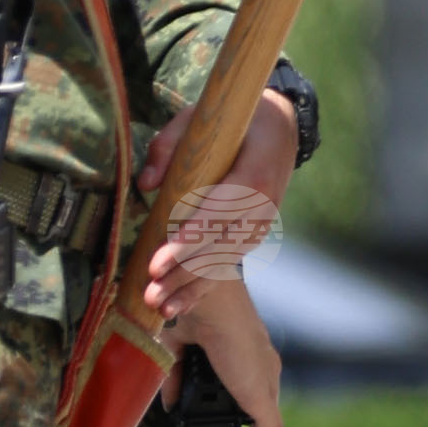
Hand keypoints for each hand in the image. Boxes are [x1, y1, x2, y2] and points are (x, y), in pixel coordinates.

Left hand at [131, 89, 298, 323]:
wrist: (281, 127)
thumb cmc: (234, 120)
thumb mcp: (199, 117)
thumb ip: (169, 145)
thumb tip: (146, 184)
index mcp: (255, 171)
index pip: (221, 211)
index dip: (191, 239)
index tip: (160, 262)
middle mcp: (264, 203)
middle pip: (222, 245)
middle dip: (185, 273)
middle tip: (152, 293)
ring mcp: (262, 221)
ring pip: (226, 260)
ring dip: (194, 287)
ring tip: (162, 309)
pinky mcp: (256, 233)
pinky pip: (231, 262)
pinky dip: (207, 285)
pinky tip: (182, 304)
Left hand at [170, 262, 303, 426]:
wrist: (206, 303)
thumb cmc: (240, 346)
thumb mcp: (259, 398)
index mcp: (264, 370)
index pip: (265, 410)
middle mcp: (237, 360)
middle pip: (229, 398)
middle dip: (220, 416)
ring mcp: (209, 352)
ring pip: (200, 386)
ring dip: (193, 402)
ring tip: (187, 425)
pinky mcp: (182, 346)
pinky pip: (174, 374)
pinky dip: (171, 390)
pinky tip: (169, 407)